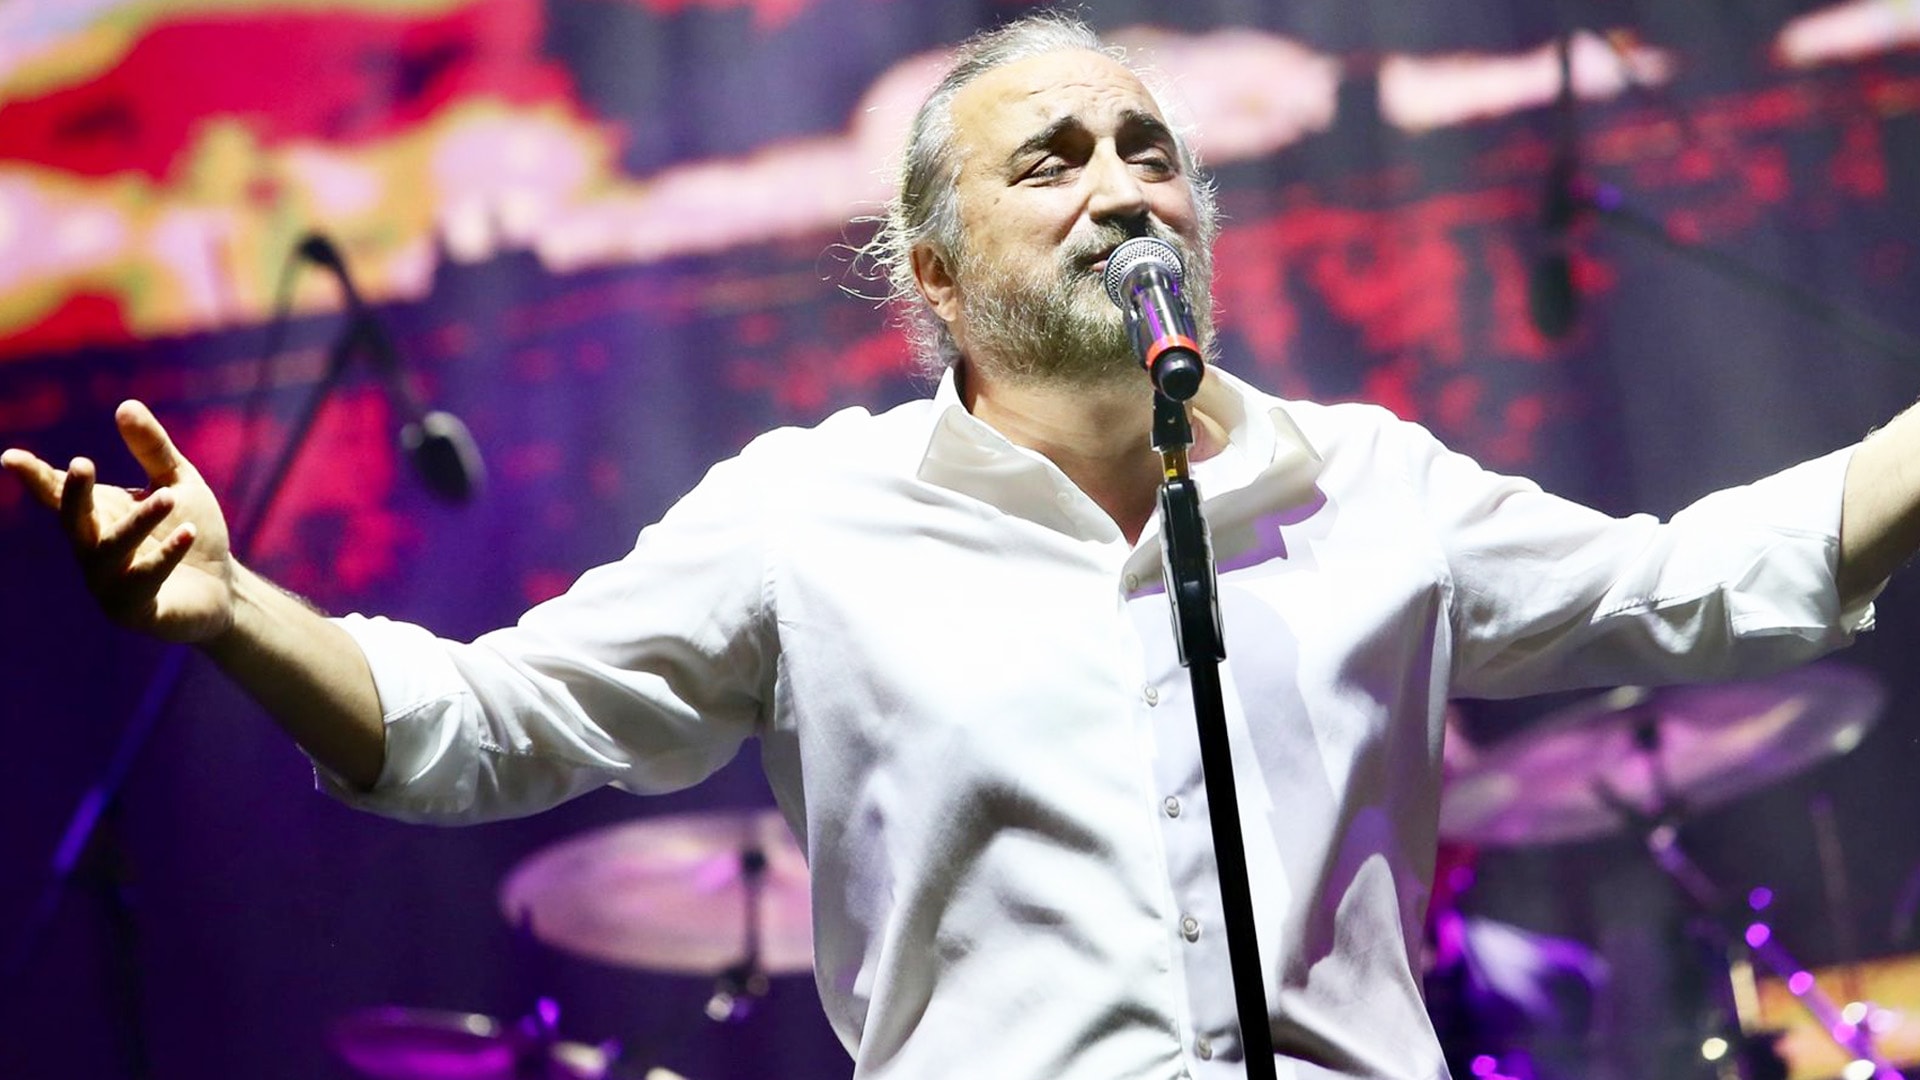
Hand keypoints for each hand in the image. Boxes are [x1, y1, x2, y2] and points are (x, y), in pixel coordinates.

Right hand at [3, 401, 235, 642]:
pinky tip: (186, 533)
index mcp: (97, 515)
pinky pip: (143, 582)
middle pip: (72, 521)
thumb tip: (125, 404)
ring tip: (166, 497)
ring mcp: (109, 582)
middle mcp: (93, 549)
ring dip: (137, 523)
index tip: (11, 458)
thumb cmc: (191, 532)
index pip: (58, 494)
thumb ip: (152, 448)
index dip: (35, 476)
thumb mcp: (177, 483)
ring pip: (110, 550)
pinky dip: (163, 557)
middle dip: (73, 495)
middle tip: (81, 464)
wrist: (224, 589)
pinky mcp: (136, 609)